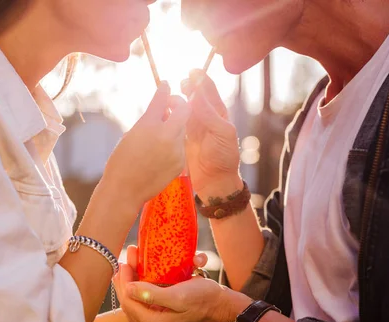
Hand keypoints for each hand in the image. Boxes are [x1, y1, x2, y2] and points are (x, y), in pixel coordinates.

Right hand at [103, 83, 190, 209]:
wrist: (124, 190)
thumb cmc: (121, 161)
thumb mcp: (131, 134)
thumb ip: (148, 120)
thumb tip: (160, 110)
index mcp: (149, 125)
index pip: (162, 99)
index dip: (164, 90)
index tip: (166, 85)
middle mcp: (165, 135)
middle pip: (182, 110)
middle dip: (178, 104)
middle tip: (170, 106)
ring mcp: (176, 150)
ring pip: (182, 129)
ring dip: (174, 126)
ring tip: (159, 135)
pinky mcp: (180, 162)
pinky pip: (180, 146)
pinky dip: (173, 144)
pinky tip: (159, 154)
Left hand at [114, 246, 251, 321]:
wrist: (228, 310)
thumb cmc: (207, 299)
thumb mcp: (180, 295)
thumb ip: (153, 295)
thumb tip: (129, 289)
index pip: (129, 303)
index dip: (124, 283)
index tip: (125, 263)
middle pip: (130, 306)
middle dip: (125, 282)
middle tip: (125, 261)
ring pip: (138, 307)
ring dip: (132, 286)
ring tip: (130, 268)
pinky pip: (148, 308)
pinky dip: (142, 293)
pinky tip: (141, 280)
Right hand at [182, 70, 241, 199]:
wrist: (215, 182)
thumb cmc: (224, 157)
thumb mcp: (222, 134)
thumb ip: (209, 113)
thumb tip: (197, 92)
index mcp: (219, 114)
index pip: (209, 91)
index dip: (201, 79)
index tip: (192, 71)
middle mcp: (206, 118)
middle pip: (194, 96)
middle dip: (188, 87)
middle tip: (181, 83)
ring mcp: (193, 127)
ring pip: (183, 107)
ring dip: (177, 99)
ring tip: (171, 95)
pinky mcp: (182, 138)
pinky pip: (175, 121)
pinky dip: (170, 114)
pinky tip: (164, 110)